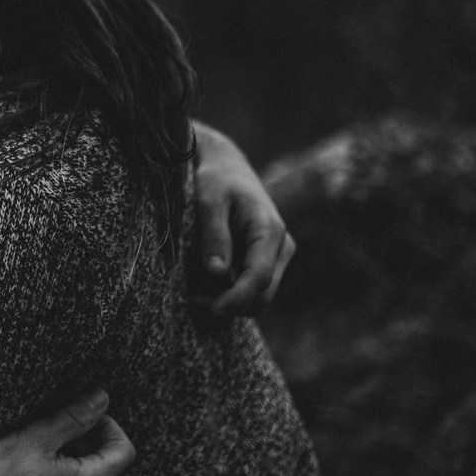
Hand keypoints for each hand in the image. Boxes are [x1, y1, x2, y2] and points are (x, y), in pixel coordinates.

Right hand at [0, 387, 134, 475]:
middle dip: (85, 439)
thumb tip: (102, 397)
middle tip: (51, 426)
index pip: (124, 450)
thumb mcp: (37, 435)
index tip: (79, 413)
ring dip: (69, 457)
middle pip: (104, 464)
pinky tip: (26, 469)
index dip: (107, 424)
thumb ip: (75, 416)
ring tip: (35, 447)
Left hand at [191, 121, 295, 316]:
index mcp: (270, 230)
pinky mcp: (267, 259)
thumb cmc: (216, 179)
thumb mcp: (208, 200)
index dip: (235, 299)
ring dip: (230, 301)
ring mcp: (278, 255)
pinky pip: (253, 286)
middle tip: (193, 301)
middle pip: (263, 295)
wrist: (227, 166)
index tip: (211, 309)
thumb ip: (214, 235)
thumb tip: (216, 272)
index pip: (259, 277)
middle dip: (231, 305)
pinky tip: (205, 284)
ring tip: (195, 293)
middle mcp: (282, 246)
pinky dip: (231, 292)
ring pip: (260, 295)